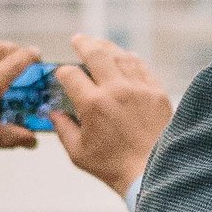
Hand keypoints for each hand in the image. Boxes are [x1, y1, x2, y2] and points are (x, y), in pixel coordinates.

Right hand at [49, 37, 171, 202]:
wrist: (154, 173)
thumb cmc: (113, 167)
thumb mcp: (78, 153)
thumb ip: (63, 129)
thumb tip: (54, 113)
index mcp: (92, 104)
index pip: (70, 75)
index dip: (62, 73)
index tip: (62, 76)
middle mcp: (116, 90)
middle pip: (96, 54)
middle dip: (83, 44)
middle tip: (77, 39)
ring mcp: (139, 89)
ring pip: (121, 56)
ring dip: (107, 47)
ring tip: (99, 44)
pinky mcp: (157, 92)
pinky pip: (142, 67)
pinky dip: (130, 59)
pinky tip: (125, 57)